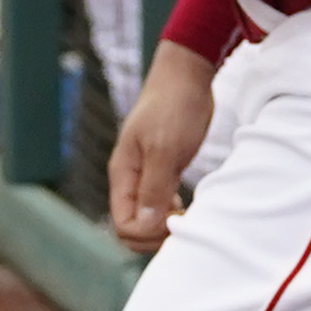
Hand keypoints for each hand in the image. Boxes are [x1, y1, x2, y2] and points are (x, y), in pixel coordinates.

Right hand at [108, 39, 218, 247]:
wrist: (186, 75)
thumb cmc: (175, 107)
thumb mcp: (165, 148)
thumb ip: (153, 187)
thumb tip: (144, 226)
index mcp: (123, 174)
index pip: (123, 225)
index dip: (148, 233)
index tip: (176, 217)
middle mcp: (129, 178)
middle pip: (131, 227)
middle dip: (155, 235)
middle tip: (183, 219)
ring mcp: (144, 174)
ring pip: (145, 218)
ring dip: (164, 225)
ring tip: (187, 212)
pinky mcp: (161, 169)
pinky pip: (157, 204)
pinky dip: (170, 212)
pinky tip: (185, 203)